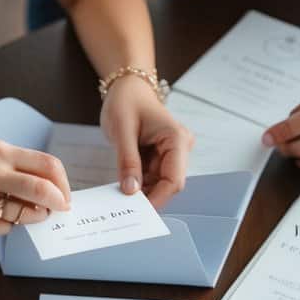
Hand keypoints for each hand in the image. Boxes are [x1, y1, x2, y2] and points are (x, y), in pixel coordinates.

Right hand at [0, 140, 70, 237]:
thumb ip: (16, 169)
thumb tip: (53, 190)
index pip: (47, 164)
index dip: (63, 183)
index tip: (65, 194)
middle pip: (43, 188)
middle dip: (59, 202)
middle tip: (60, 209)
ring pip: (28, 212)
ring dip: (34, 217)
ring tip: (25, 214)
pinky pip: (7, 228)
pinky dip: (7, 226)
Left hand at [100, 75, 193, 207]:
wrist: (128, 88)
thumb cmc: (126, 101)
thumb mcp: (122, 130)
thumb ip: (128, 162)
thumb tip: (130, 191)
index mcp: (176, 139)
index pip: (174, 180)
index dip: (158, 198)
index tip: (137, 210)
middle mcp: (179, 148)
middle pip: (169, 184)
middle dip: (148, 196)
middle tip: (124, 207)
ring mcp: (171, 154)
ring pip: (159, 184)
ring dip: (141, 191)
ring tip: (120, 195)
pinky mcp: (161, 158)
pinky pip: (152, 178)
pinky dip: (138, 184)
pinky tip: (124, 186)